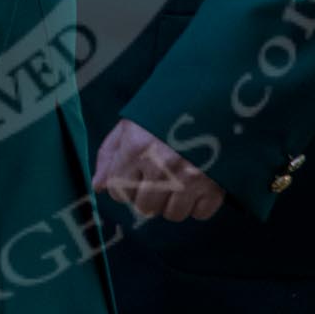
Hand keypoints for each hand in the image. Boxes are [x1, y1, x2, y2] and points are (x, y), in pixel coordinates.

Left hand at [92, 118, 224, 221]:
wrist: (214, 99)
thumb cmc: (166, 111)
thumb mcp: (132, 123)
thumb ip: (110, 154)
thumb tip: (98, 187)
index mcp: (137, 148)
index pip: (118, 191)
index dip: (124, 185)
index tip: (135, 174)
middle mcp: (162, 166)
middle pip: (145, 208)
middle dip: (148, 195)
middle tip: (159, 176)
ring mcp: (191, 178)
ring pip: (173, 214)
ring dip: (174, 201)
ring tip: (179, 179)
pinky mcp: (216, 186)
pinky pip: (200, 214)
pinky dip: (199, 203)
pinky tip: (199, 184)